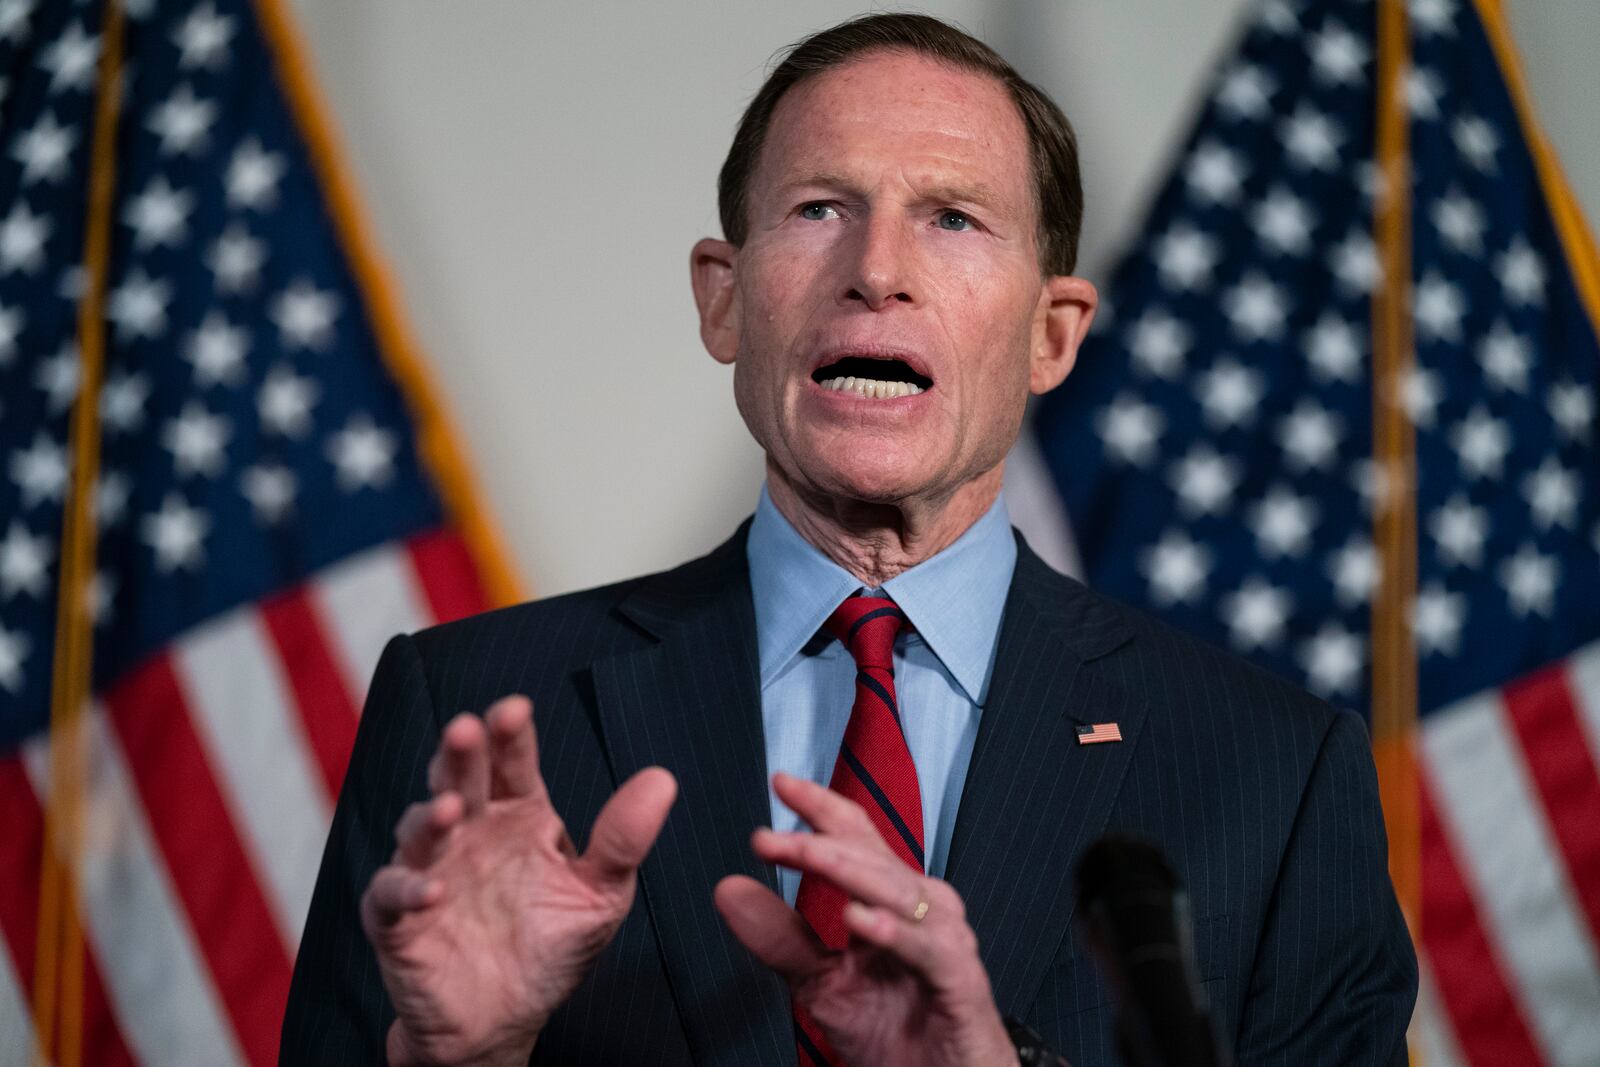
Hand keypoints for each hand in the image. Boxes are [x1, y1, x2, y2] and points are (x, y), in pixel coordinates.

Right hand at [360, 695, 676, 1066]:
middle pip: (461, 781)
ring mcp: (431, 872)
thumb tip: (662, 778)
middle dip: (461, 754)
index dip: (511, 736)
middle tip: (467, 729)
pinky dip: (406, 889)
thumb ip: (623, 839)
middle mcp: (471, 834)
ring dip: (430, 817)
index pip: (513, 765)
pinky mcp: (398, 920)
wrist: (506, 1021)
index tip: (515, 709)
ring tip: (451, 810)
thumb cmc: (551, 947)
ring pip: (419, 830)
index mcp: (519, 818)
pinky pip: (391, 897)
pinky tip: (431, 890)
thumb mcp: (600, 895)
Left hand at [715, 773, 1017, 1066]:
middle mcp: (922, 906)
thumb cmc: (896, 1033)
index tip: (780, 783)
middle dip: (816, 840)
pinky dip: (893, 932)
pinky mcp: (960, 979)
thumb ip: (780, 936)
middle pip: (869, 856)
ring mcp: (944, 939)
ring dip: (846, 871)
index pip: (855, 837)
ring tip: (804, 854)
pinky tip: (859, 920)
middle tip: (767, 836)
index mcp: (891, 897)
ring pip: (894, 890)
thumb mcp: (822, 982)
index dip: (821, 807)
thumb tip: (729, 888)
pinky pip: (925, 948)